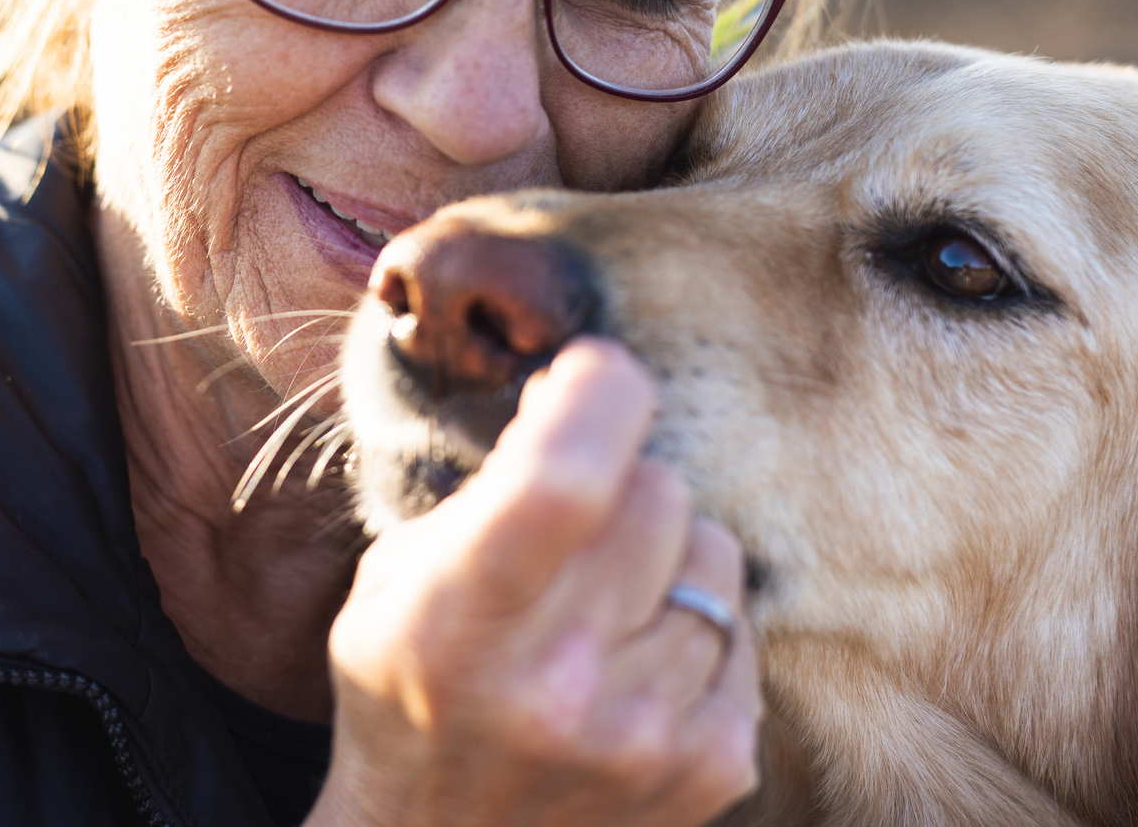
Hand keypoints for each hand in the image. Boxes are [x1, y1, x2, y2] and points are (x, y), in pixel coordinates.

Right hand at [313, 337, 759, 826]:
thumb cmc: (411, 695)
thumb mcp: (394, 583)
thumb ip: (485, 492)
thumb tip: (580, 393)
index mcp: (458, 622)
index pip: (568, 477)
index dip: (597, 392)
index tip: (590, 372)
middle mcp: (560, 684)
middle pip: (658, 490)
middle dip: (621, 477)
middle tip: (577, 522)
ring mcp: (647, 733)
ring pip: (713, 549)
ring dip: (665, 554)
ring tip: (605, 604)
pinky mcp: (714, 765)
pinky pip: (743, 625)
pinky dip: (695, 624)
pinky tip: (636, 661)